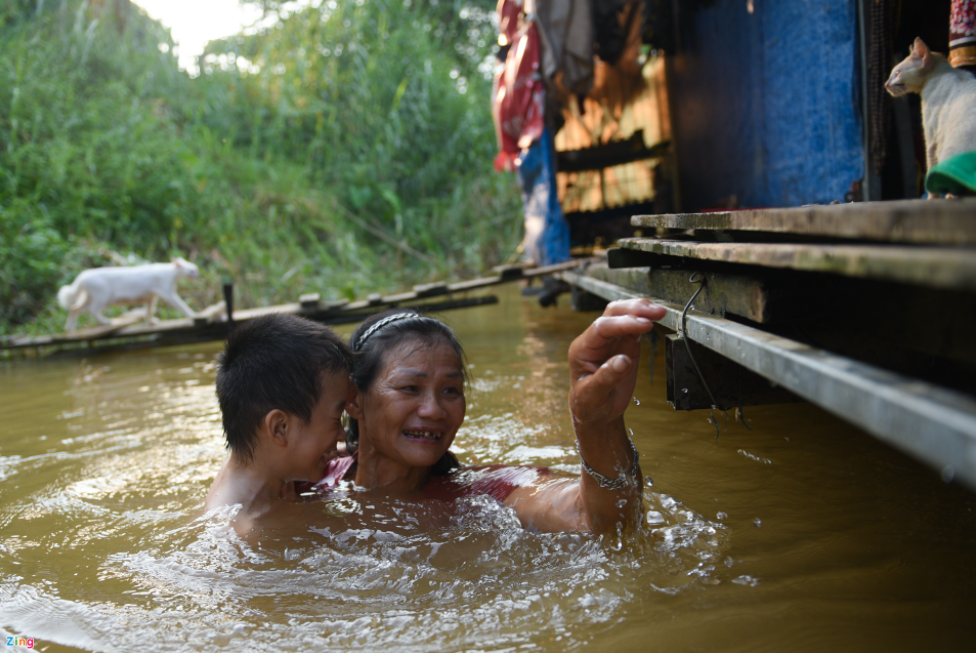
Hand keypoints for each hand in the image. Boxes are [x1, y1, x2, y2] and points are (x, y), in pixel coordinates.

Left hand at [568, 298, 665, 427]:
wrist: (596, 411)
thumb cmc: (590, 403)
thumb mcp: (593, 395)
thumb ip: (606, 378)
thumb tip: (623, 361)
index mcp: (583, 349)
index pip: (602, 327)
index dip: (623, 323)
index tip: (645, 325)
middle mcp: (595, 339)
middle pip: (612, 313)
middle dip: (633, 310)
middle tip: (655, 312)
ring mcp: (611, 339)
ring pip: (623, 314)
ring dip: (641, 310)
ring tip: (660, 312)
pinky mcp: (624, 343)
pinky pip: (634, 326)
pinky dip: (645, 319)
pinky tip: (657, 318)